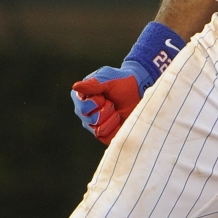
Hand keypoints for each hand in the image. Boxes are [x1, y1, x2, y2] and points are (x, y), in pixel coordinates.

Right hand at [70, 22, 185, 144]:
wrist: (141, 85)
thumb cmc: (124, 79)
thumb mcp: (110, 79)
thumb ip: (94, 84)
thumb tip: (76, 87)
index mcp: (83, 99)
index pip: (83, 110)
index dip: (95, 106)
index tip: (106, 100)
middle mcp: (87, 114)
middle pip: (91, 123)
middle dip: (106, 114)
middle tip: (116, 104)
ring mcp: (98, 125)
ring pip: (101, 131)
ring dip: (113, 121)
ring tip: (121, 110)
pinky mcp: (111, 134)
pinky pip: (110, 139)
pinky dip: (118, 129)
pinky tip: (124, 120)